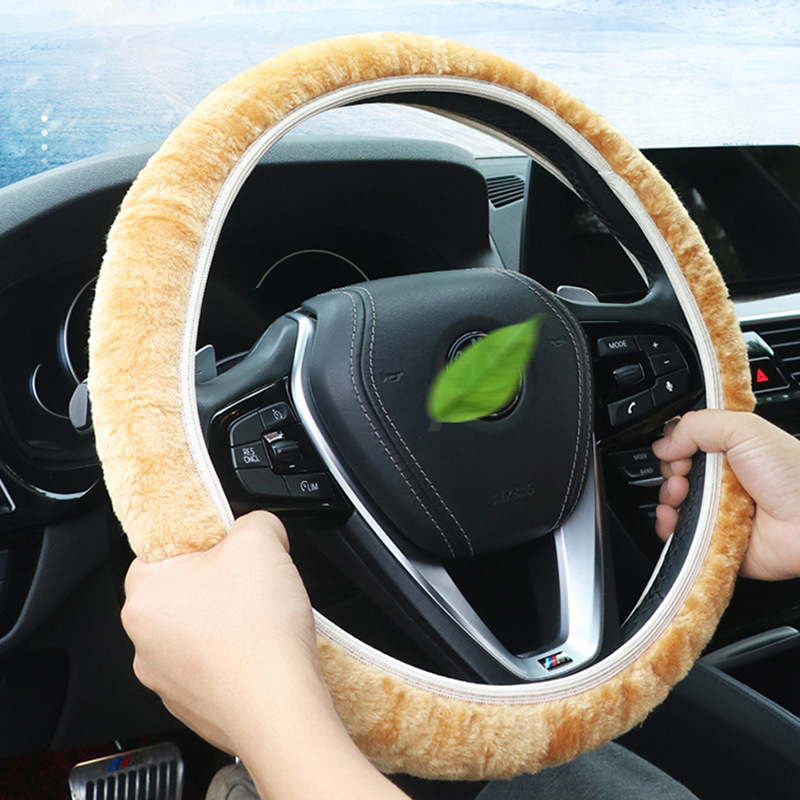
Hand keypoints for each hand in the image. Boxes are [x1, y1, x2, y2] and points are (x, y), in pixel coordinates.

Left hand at [122, 510, 408, 799]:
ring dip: (227, 620)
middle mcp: (144, 643)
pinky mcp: (195, 706)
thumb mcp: (261, 540)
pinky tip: (263, 650)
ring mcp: (167, 680)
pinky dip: (235, 655)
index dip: (200, 542)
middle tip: (253, 580)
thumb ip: (254, 521)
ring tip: (264, 618)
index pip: (158, 550)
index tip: (227, 545)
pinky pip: (212, 666)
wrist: (281, 709)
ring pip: (197, 631)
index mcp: (144, 596)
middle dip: (219, 582)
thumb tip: (258, 527)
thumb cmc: (258, 633)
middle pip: (182, 591)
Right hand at [652, 409, 799, 579]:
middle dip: (671, 470)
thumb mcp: (745, 429)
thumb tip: (664, 443)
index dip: (676, 445)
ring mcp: (717, 510)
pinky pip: (678, 533)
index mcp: (731, 451)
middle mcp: (722, 480)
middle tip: (685, 471)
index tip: (680, 448)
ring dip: (668, 496)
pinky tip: (673, 516)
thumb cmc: (793, 476)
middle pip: (675, 472)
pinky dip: (668, 525)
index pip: (687, 443)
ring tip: (683, 494)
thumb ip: (697, 425)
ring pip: (673, 502)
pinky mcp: (712, 538)